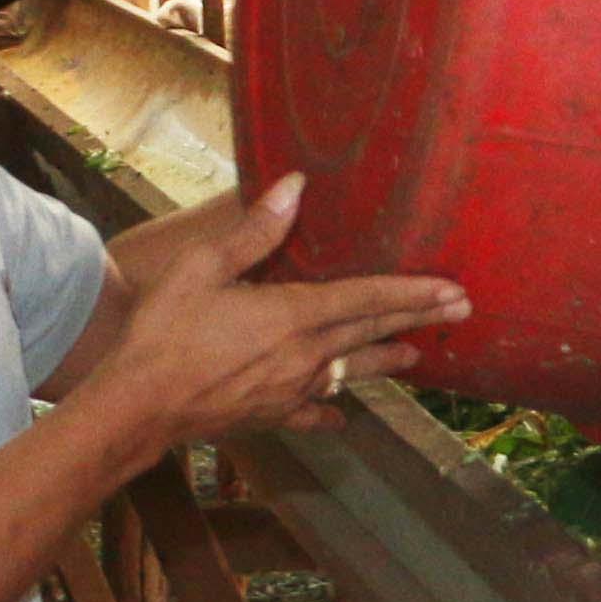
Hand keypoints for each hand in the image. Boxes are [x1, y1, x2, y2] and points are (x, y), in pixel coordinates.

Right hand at [94, 176, 465, 448]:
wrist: (139, 406)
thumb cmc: (165, 332)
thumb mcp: (203, 267)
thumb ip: (255, 230)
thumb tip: (295, 186)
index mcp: (294, 315)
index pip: (369, 297)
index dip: (414, 292)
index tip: (454, 290)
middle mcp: (306, 356)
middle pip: (372, 332)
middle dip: (418, 320)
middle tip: (460, 313)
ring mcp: (292, 390)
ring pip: (352, 373)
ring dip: (385, 361)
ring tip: (414, 357)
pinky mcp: (272, 415)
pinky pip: (312, 411)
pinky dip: (330, 410)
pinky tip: (341, 415)